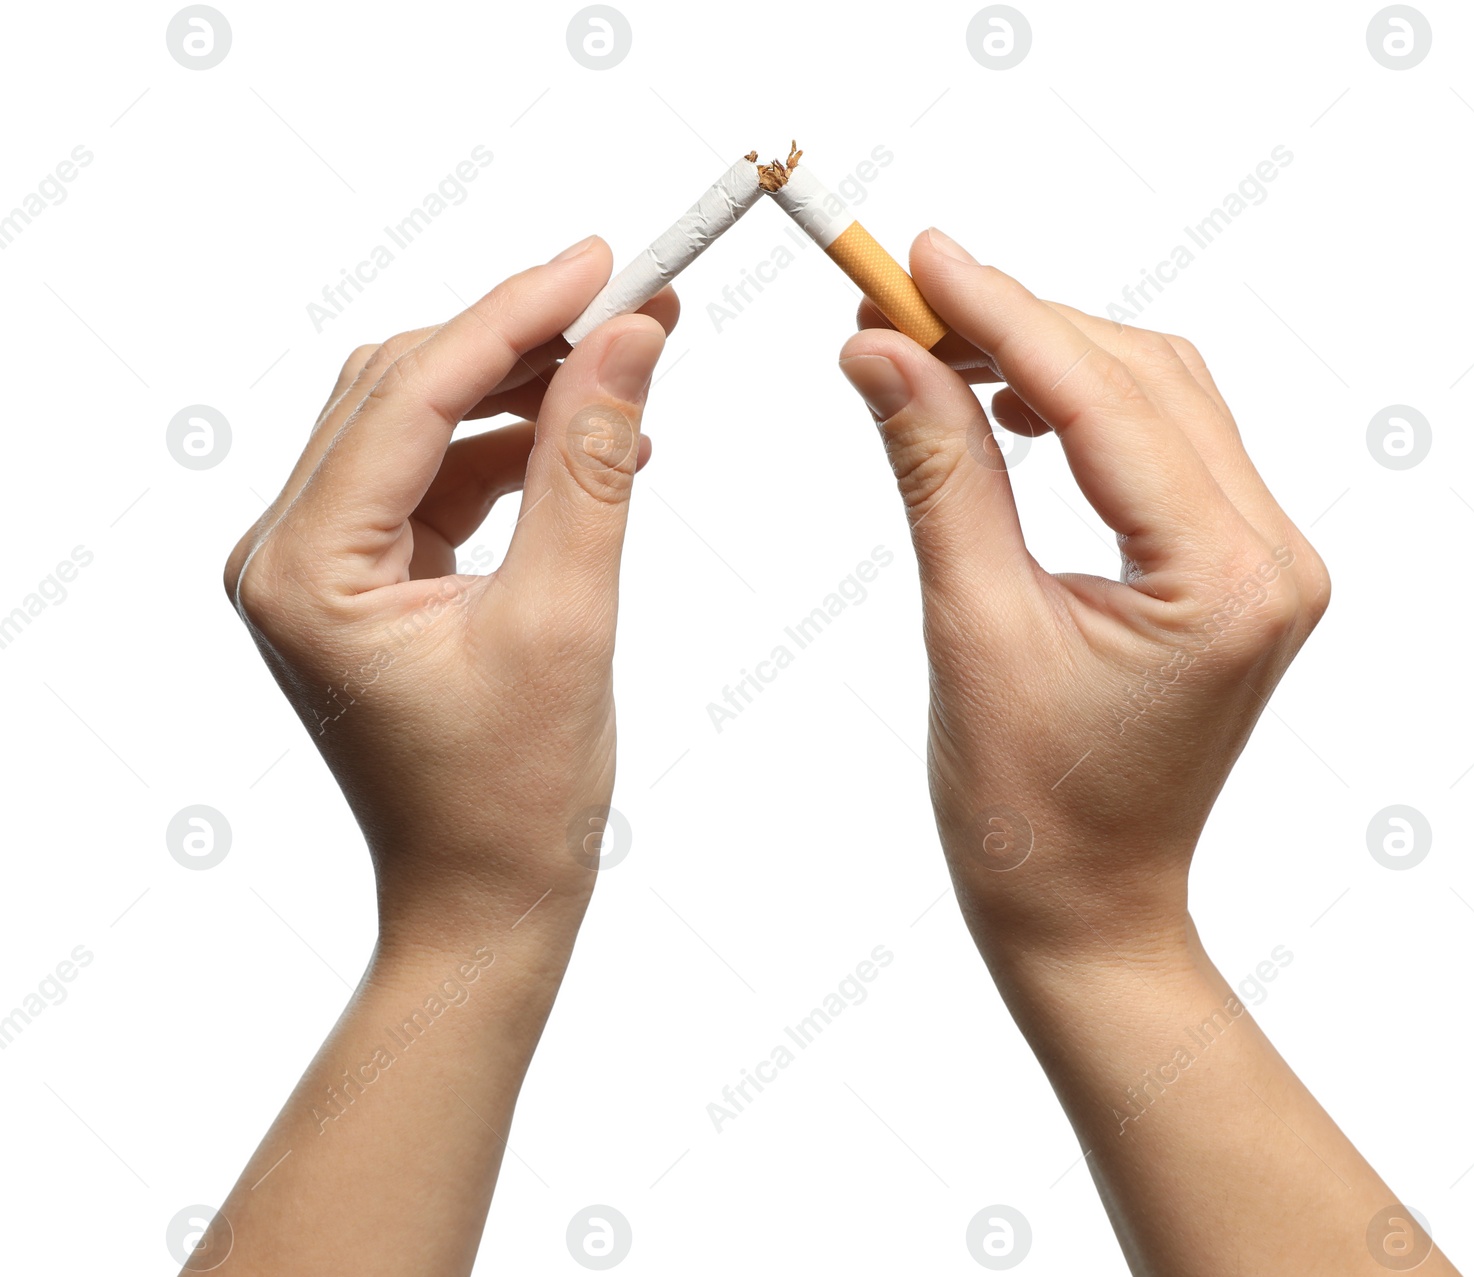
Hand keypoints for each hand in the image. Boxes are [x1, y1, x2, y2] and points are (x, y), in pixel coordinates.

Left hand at [223, 238, 674, 958]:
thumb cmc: (512, 800)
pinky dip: (511, 451)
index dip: (516, 314)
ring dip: (522, 388)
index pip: (412, 393)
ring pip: (420, 424)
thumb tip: (629, 339)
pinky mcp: (361, 582)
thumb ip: (592, 467)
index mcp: (306, 570)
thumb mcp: (567, 621)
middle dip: (520, 337)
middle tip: (631, 296)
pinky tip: (593, 440)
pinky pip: (435, 479)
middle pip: (402, 389)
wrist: (483, 904)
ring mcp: (318, 568)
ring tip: (629, 359)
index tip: (607, 261)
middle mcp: (286, 555)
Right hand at [839, 228, 1330, 976]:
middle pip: (1146, 378)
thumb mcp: (970, 626)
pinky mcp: (1235, 571)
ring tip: (939, 349)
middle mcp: (1272, 557)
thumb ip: (940, 473)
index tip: (916, 261)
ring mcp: (1266, 562)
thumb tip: (882, 352)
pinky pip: (1166, 449)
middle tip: (902, 303)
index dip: (1003, 316)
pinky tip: (1015, 410)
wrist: (1084, 912)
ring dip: (1053, 360)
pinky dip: (1085, 410)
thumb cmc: (1028, 814)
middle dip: (1021, 327)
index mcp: (1226, 580)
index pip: (1108, 399)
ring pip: (1161, 399)